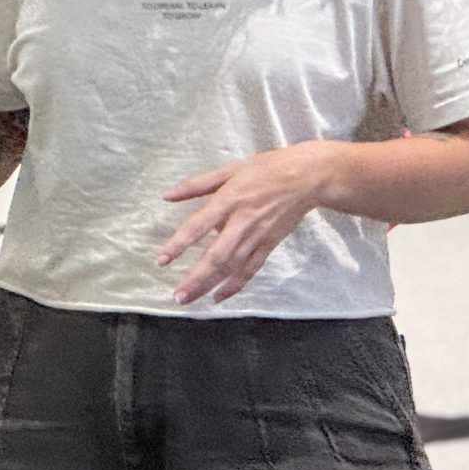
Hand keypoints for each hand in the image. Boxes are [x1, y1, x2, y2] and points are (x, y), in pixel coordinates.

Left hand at [157, 144, 333, 305]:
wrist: (306, 178)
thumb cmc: (266, 169)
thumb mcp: (229, 170)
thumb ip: (196, 185)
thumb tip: (166, 195)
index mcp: (228, 200)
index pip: (198, 226)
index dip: (179, 244)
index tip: (162, 260)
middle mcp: (242, 222)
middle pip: (216, 256)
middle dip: (196, 278)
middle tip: (177, 295)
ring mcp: (257, 237)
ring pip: (231, 267)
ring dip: (210, 285)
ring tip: (190, 299)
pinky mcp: (269, 245)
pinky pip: (250, 270)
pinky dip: (235, 286)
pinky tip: (219, 297)